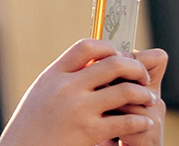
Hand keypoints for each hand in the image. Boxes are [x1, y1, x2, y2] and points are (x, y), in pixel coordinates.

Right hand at [0, 39, 157, 145]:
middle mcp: (66, 87)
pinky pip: (127, 121)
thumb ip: (63, 78)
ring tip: (147, 100)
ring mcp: (78, 109)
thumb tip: (92, 64)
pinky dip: (141, 121)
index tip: (119, 58)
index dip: (110, 48)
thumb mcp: (41, 93)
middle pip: (114, 64)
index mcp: (53, 75)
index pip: (87, 46)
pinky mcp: (89, 131)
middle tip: (142, 78)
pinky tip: (142, 123)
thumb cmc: (31, 126)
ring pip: (126, 91)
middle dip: (136, 69)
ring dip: (144, 95)